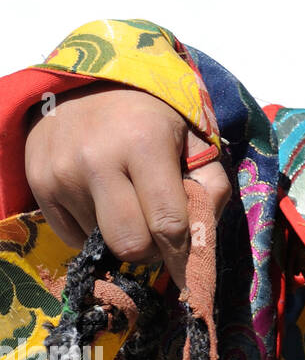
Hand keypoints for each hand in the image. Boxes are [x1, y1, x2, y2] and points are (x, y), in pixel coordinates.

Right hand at [24, 84, 231, 287]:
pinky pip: (72, 237)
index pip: (168, 223)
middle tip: (161, 241)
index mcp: (144, 145)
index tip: (192, 276)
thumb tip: (204, 237)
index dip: (183, 256)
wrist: (85, 83)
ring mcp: (62, 175)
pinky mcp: (39, 186)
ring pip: (100, 243)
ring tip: (131, 207)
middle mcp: (97, 162)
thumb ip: (210, 184)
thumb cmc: (151, 114)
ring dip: (123, 238)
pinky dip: (95, 234)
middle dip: (152, 253)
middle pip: (130, 244)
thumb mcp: (193, 137)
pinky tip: (105, 204)